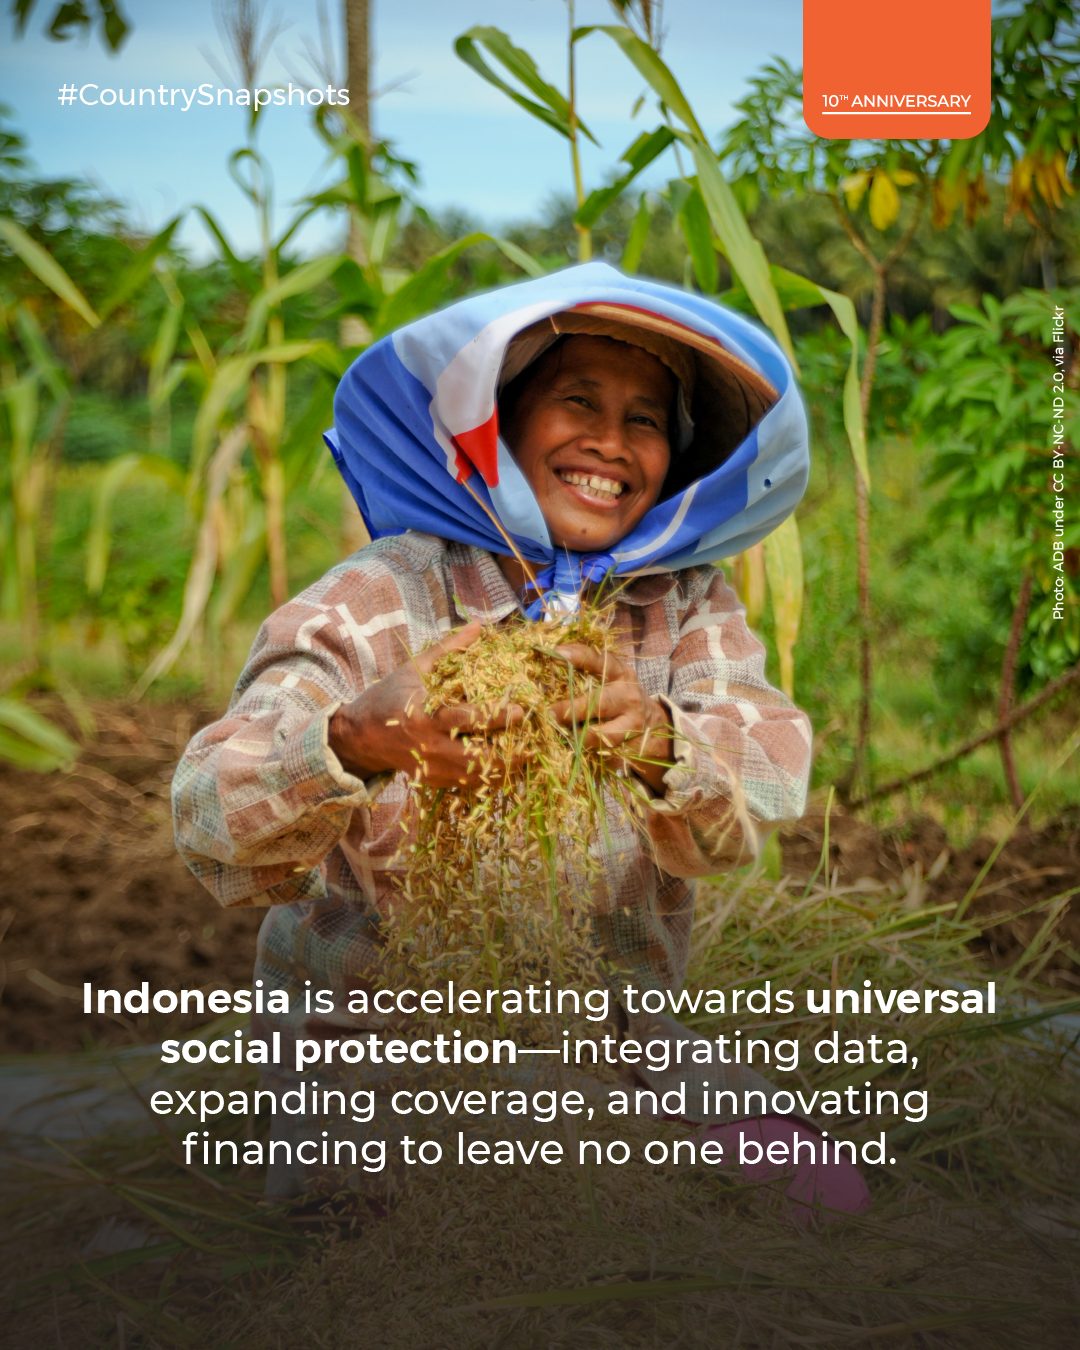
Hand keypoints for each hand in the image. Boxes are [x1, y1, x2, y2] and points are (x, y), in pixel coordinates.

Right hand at [329, 622, 522, 788]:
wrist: (359, 736)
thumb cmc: (390, 696)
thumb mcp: (415, 668)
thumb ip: (449, 650)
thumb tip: (479, 625)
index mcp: (424, 716)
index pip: (466, 719)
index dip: (496, 717)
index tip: (521, 710)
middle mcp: (429, 748)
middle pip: (477, 757)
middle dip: (509, 752)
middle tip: (535, 740)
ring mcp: (432, 769)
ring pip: (477, 776)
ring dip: (505, 767)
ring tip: (529, 753)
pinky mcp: (435, 782)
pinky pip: (468, 784)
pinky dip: (490, 777)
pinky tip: (508, 765)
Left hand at [547, 642, 672, 793]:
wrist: (656, 729)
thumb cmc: (620, 701)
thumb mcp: (611, 682)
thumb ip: (586, 676)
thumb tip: (543, 674)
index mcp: (621, 674)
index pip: (601, 661)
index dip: (579, 656)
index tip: (558, 654)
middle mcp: (628, 697)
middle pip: (600, 702)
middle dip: (573, 709)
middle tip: (550, 713)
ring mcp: (633, 724)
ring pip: (602, 734)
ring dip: (578, 737)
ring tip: (561, 736)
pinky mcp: (631, 748)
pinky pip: (604, 754)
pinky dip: (586, 754)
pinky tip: (575, 752)